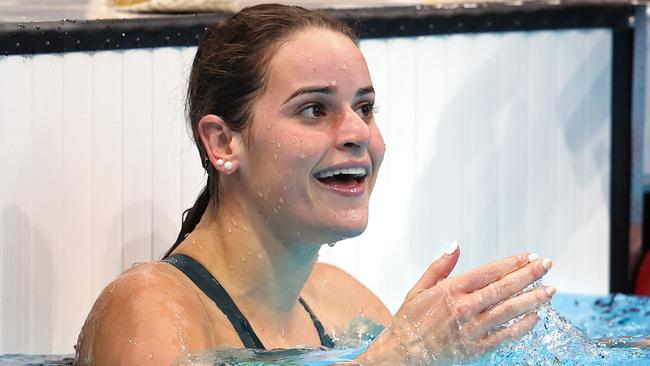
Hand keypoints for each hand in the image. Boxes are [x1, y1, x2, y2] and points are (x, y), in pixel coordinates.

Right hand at [360, 243, 554, 364]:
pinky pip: (504, 336)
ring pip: (508, 311)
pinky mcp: (476, 348)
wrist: (403, 353)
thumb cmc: (410, 320)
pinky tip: (535, 317)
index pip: (488, 272)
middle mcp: (463, 308)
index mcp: (450, 291)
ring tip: (550, 290)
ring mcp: (471, 329)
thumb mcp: (419, 288)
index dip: (511, 263)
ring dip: (532, 299)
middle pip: (503, 288)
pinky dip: (521, 326)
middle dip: (528, 275)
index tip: (529, 256)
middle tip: (547, 265)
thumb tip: (455, 246)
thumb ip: (440, 266)